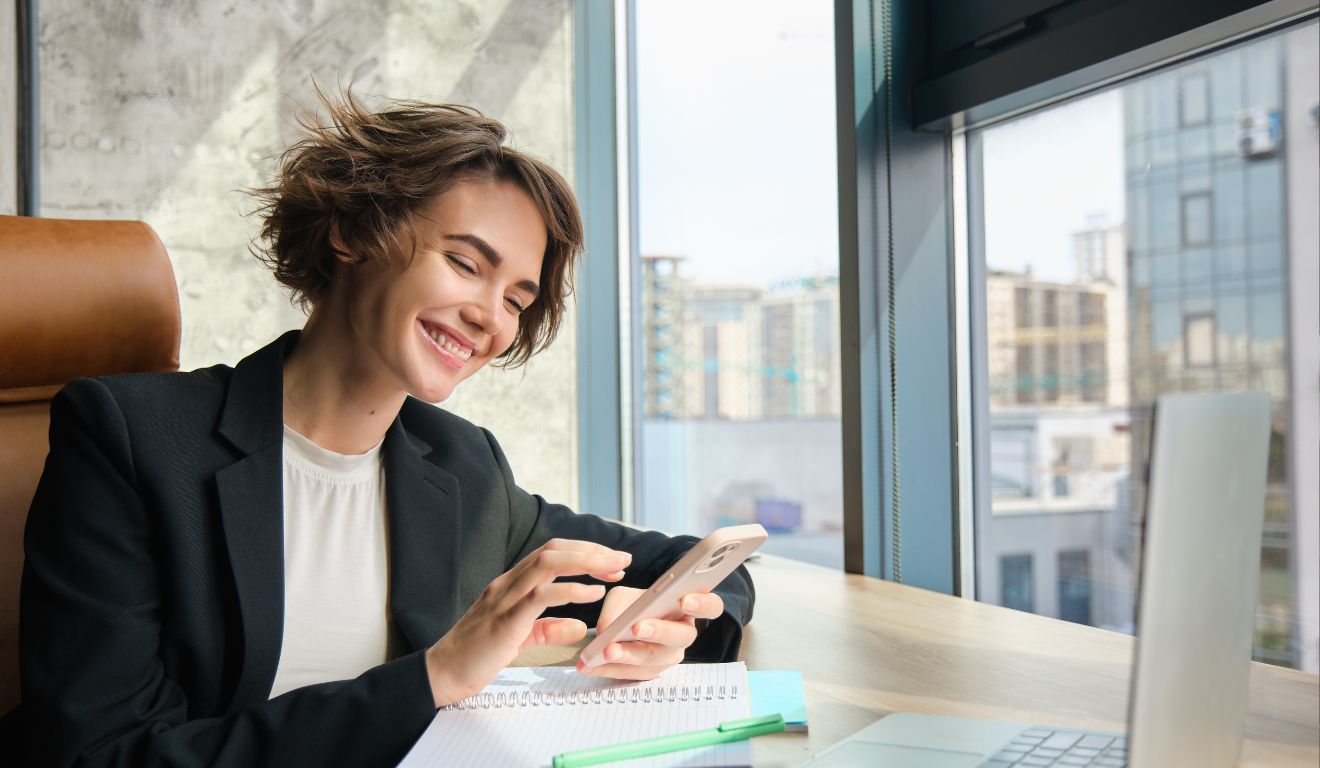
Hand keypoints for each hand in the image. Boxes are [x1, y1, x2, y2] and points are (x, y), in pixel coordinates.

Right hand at [425, 539, 630, 706]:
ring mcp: (504, 599)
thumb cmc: (478, 656)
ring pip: (547, 564)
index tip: (611, 560)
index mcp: (511, 584)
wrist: (443, 674)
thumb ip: (548, 629)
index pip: (550, 553)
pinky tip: (592, 595)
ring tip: (613, 570)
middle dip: (591, 551)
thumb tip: (579, 626)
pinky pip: (540, 596)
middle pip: (553, 551)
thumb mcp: (520, 639)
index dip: (583, 551)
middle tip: (622, 559)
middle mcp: (507, 584)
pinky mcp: (505, 620)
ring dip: (586, 563)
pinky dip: (570, 591)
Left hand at [576, 587, 724, 680]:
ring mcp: (669, 656)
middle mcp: (685, 634)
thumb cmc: (632, 605)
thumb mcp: (623, 597)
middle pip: (682, 637)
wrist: (624, 623)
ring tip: (606, 651)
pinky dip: (610, 668)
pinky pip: (634, 673)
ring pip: (656, 659)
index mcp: (689, 608)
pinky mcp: (651, 673)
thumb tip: (608, 630)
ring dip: (629, 655)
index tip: (684, 600)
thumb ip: (619, 608)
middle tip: (636, 628)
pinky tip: (591, 664)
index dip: (703, 604)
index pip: (712, 606)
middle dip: (659, 631)